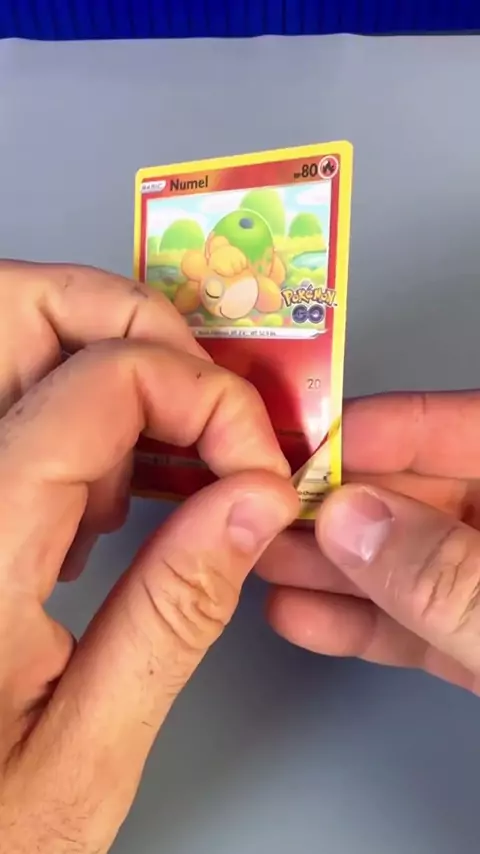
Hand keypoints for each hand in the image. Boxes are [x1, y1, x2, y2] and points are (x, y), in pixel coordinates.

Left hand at [0, 261, 297, 852]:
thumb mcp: (84, 755)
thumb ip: (175, 612)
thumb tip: (251, 501)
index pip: (95, 386)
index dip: (200, 397)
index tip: (253, 463)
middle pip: (16, 314)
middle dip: (132, 327)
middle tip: (199, 399)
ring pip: (11, 348)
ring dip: (102, 378)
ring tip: (138, 487)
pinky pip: (8, 411)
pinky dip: (68, 421)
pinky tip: (89, 512)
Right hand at [258, 393, 479, 693]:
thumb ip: (445, 574)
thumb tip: (351, 520)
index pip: (468, 430)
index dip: (391, 427)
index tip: (319, 442)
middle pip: (422, 497)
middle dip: (340, 505)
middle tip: (267, 507)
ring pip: (409, 563)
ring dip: (333, 564)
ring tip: (263, 561)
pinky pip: (419, 625)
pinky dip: (363, 623)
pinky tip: (302, 616)